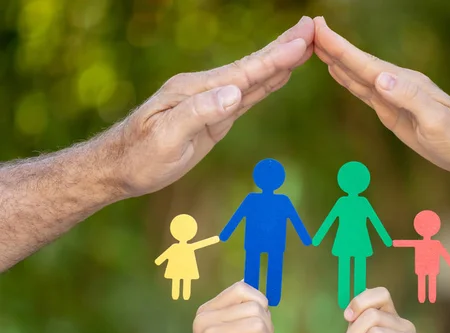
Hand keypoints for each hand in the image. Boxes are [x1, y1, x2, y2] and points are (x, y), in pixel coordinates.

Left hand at [104, 17, 313, 196]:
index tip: (302, 41)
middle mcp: (205, 89)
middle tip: (311, 27)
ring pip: (252, 78)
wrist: (119, 168)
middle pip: (251, 66)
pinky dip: (266, 83)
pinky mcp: (213, 117)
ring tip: (303, 44)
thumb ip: (199, 112)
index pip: (243, 71)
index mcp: (194, 90)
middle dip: (283, 48)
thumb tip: (235, 92)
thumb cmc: (139, 156)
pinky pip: (246, 96)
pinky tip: (279, 75)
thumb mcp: (166, 137)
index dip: (274, 58)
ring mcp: (210, 101)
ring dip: (279, 62)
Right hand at [186, 282, 273, 332]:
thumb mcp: (232, 332)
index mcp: (206, 311)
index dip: (259, 301)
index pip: (241, 288)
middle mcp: (205, 320)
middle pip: (256, 307)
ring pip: (260, 325)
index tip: (259, 321)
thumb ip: (239, 309)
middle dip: (266, 328)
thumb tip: (248, 278)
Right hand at [314, 16, 449, 173]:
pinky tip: (338, 71)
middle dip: (334, 46)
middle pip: (358, 63)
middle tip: (311, 27)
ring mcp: (392, 95)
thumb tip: (379, 78)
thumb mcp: (435, 121)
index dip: (341, 48)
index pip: (366, 63)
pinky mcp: (390, 109)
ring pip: (358, 74)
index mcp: (404, 83)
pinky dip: (347, 78)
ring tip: (317, 44)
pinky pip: (363, 90)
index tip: (320, 29)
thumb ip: (409, 97)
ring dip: (337, 59)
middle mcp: (396, 83)